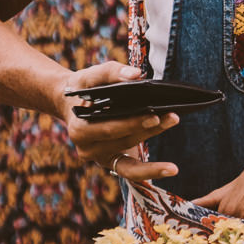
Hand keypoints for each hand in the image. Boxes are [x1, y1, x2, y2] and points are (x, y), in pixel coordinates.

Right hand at [58, 61, 179, 180]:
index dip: (132, 124)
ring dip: (154, 136)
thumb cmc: (82, 89)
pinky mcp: (112, 162)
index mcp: (79, 130)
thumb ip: (111, 72)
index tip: (155, 115)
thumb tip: (137, 75)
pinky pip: (131, 171)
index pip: (109, 129)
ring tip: (174, 122)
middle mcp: (88, 149)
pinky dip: (150, 171)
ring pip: (131, 153)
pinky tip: (171, 169)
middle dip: (150, 128)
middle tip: (172, 117)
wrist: (70, 105)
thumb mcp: (90, 76)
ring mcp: (100, 158)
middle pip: (124, 140)